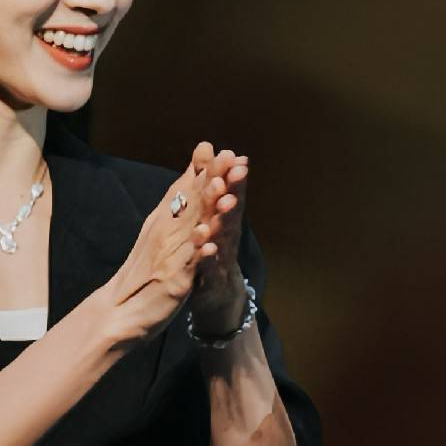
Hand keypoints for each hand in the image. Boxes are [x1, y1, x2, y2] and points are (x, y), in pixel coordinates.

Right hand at [101, 144, 232, 348]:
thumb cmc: (143, 272)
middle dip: (210, 179)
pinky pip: (188, 264)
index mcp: (163, 222)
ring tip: (224, 193)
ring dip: (207, 210)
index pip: (184, 190)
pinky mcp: (174, 280)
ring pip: (192, 228)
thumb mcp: (159, 233)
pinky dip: (198, 253)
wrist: (118, 312)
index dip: (202, 170)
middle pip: (191, 202)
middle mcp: (165, 233)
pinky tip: (210, 244)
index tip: (218, 148)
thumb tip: (190, 175)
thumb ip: (176, 204)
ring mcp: (170, 255)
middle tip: (228, 157)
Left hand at [185, 149, 250, 333]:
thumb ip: (210, 186)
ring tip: (225, 203)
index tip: (232, 154)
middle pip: (230, 210)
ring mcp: (221, 257)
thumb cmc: (214, 250)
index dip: (229, 174)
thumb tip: (208, 150)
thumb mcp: (211, 217)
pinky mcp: (211, 279)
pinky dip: (209, 257)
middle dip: (234, 189)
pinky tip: (209, 248)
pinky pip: (209, 267)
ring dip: (225, 219)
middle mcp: (227, 235)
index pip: (226, 192)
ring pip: (223, 236)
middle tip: (237, 170)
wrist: (217, 295)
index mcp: (223, 219)